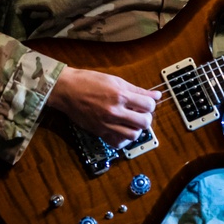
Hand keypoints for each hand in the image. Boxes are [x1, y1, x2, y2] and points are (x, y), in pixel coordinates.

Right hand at [47, 66, 161, 147]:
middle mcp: (114, 112)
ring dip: (136, 129)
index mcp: (120, 95)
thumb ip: (137, 90)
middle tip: (141, 113)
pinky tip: (122, 130)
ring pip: (133, 135)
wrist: (67, 90)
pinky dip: (123, 139)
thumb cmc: (89, 81)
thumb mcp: (116, 80)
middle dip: (146, 117)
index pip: (148, 105)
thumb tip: (156, 94)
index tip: (146, 103)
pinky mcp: (99, 132)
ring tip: (132, 121)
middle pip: (144, 122)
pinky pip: (117, 143)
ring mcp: (106, 124)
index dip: (150, 104)